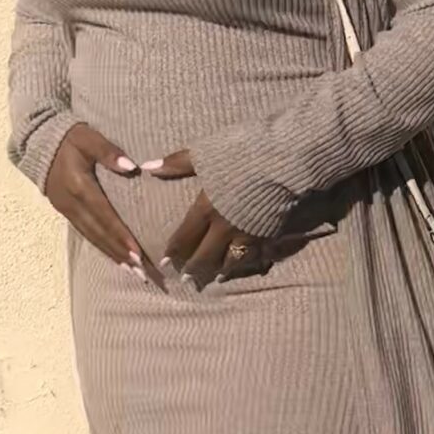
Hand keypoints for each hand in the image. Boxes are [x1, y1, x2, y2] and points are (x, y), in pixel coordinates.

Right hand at [44, 124, 157, 283]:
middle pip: (99, 233)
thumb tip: (131, 167)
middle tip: (141, 270)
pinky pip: (85, 234)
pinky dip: (101, 247)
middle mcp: (71, 203)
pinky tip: (115, 257)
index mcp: (79, 186)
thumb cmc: (71, 137)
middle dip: (120, 252)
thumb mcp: (89, 137)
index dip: (121, 235)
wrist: (40, 142)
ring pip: (92, 237)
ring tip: (131, 270)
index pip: (104, 216)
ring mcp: (66, 210)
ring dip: (112, 255)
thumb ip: (108, 151)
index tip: (138, 252)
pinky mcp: (65, 212)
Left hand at [144, 148, 265, 284]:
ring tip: (213, 279)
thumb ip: (176, 164)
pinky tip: (241, 268)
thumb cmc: (242, 152)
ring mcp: (247, 234)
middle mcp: (224, 228)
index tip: (166, 264)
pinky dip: (244, 265)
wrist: (285, 159)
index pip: (184, 238)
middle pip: (205, 256)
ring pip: (229, 262)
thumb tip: (148, 166)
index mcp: (205, 209)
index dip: (174, 253)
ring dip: (218, 272)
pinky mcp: (268, 234)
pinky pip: (253, 257)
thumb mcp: (205, 154)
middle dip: (193, 269)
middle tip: (186, 280)